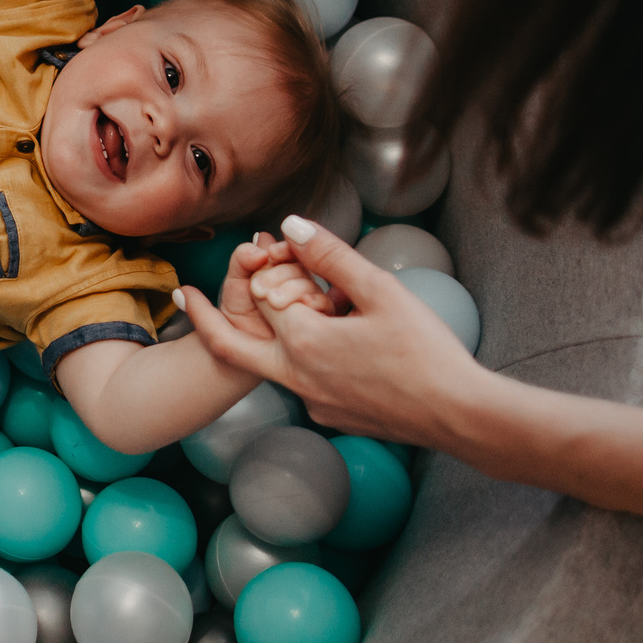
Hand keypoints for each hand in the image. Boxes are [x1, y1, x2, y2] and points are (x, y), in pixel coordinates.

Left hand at [176, 215, 494, 447]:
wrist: (458, 415)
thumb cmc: (426, 351)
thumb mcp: (381, 291)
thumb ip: (331, 256)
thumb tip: (290, 225)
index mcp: (304, 342)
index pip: (262, 296)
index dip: (271, 268)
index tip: (263, 246)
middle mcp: (297, 377)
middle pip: (231, 347)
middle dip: (205, 319)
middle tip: (184, 297)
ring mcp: (312, 403)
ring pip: (274, 362)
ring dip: (277, 335)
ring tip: (304, 308)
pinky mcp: (330, 417)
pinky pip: (304, 382)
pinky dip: (306, 358)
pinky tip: (342, 343)